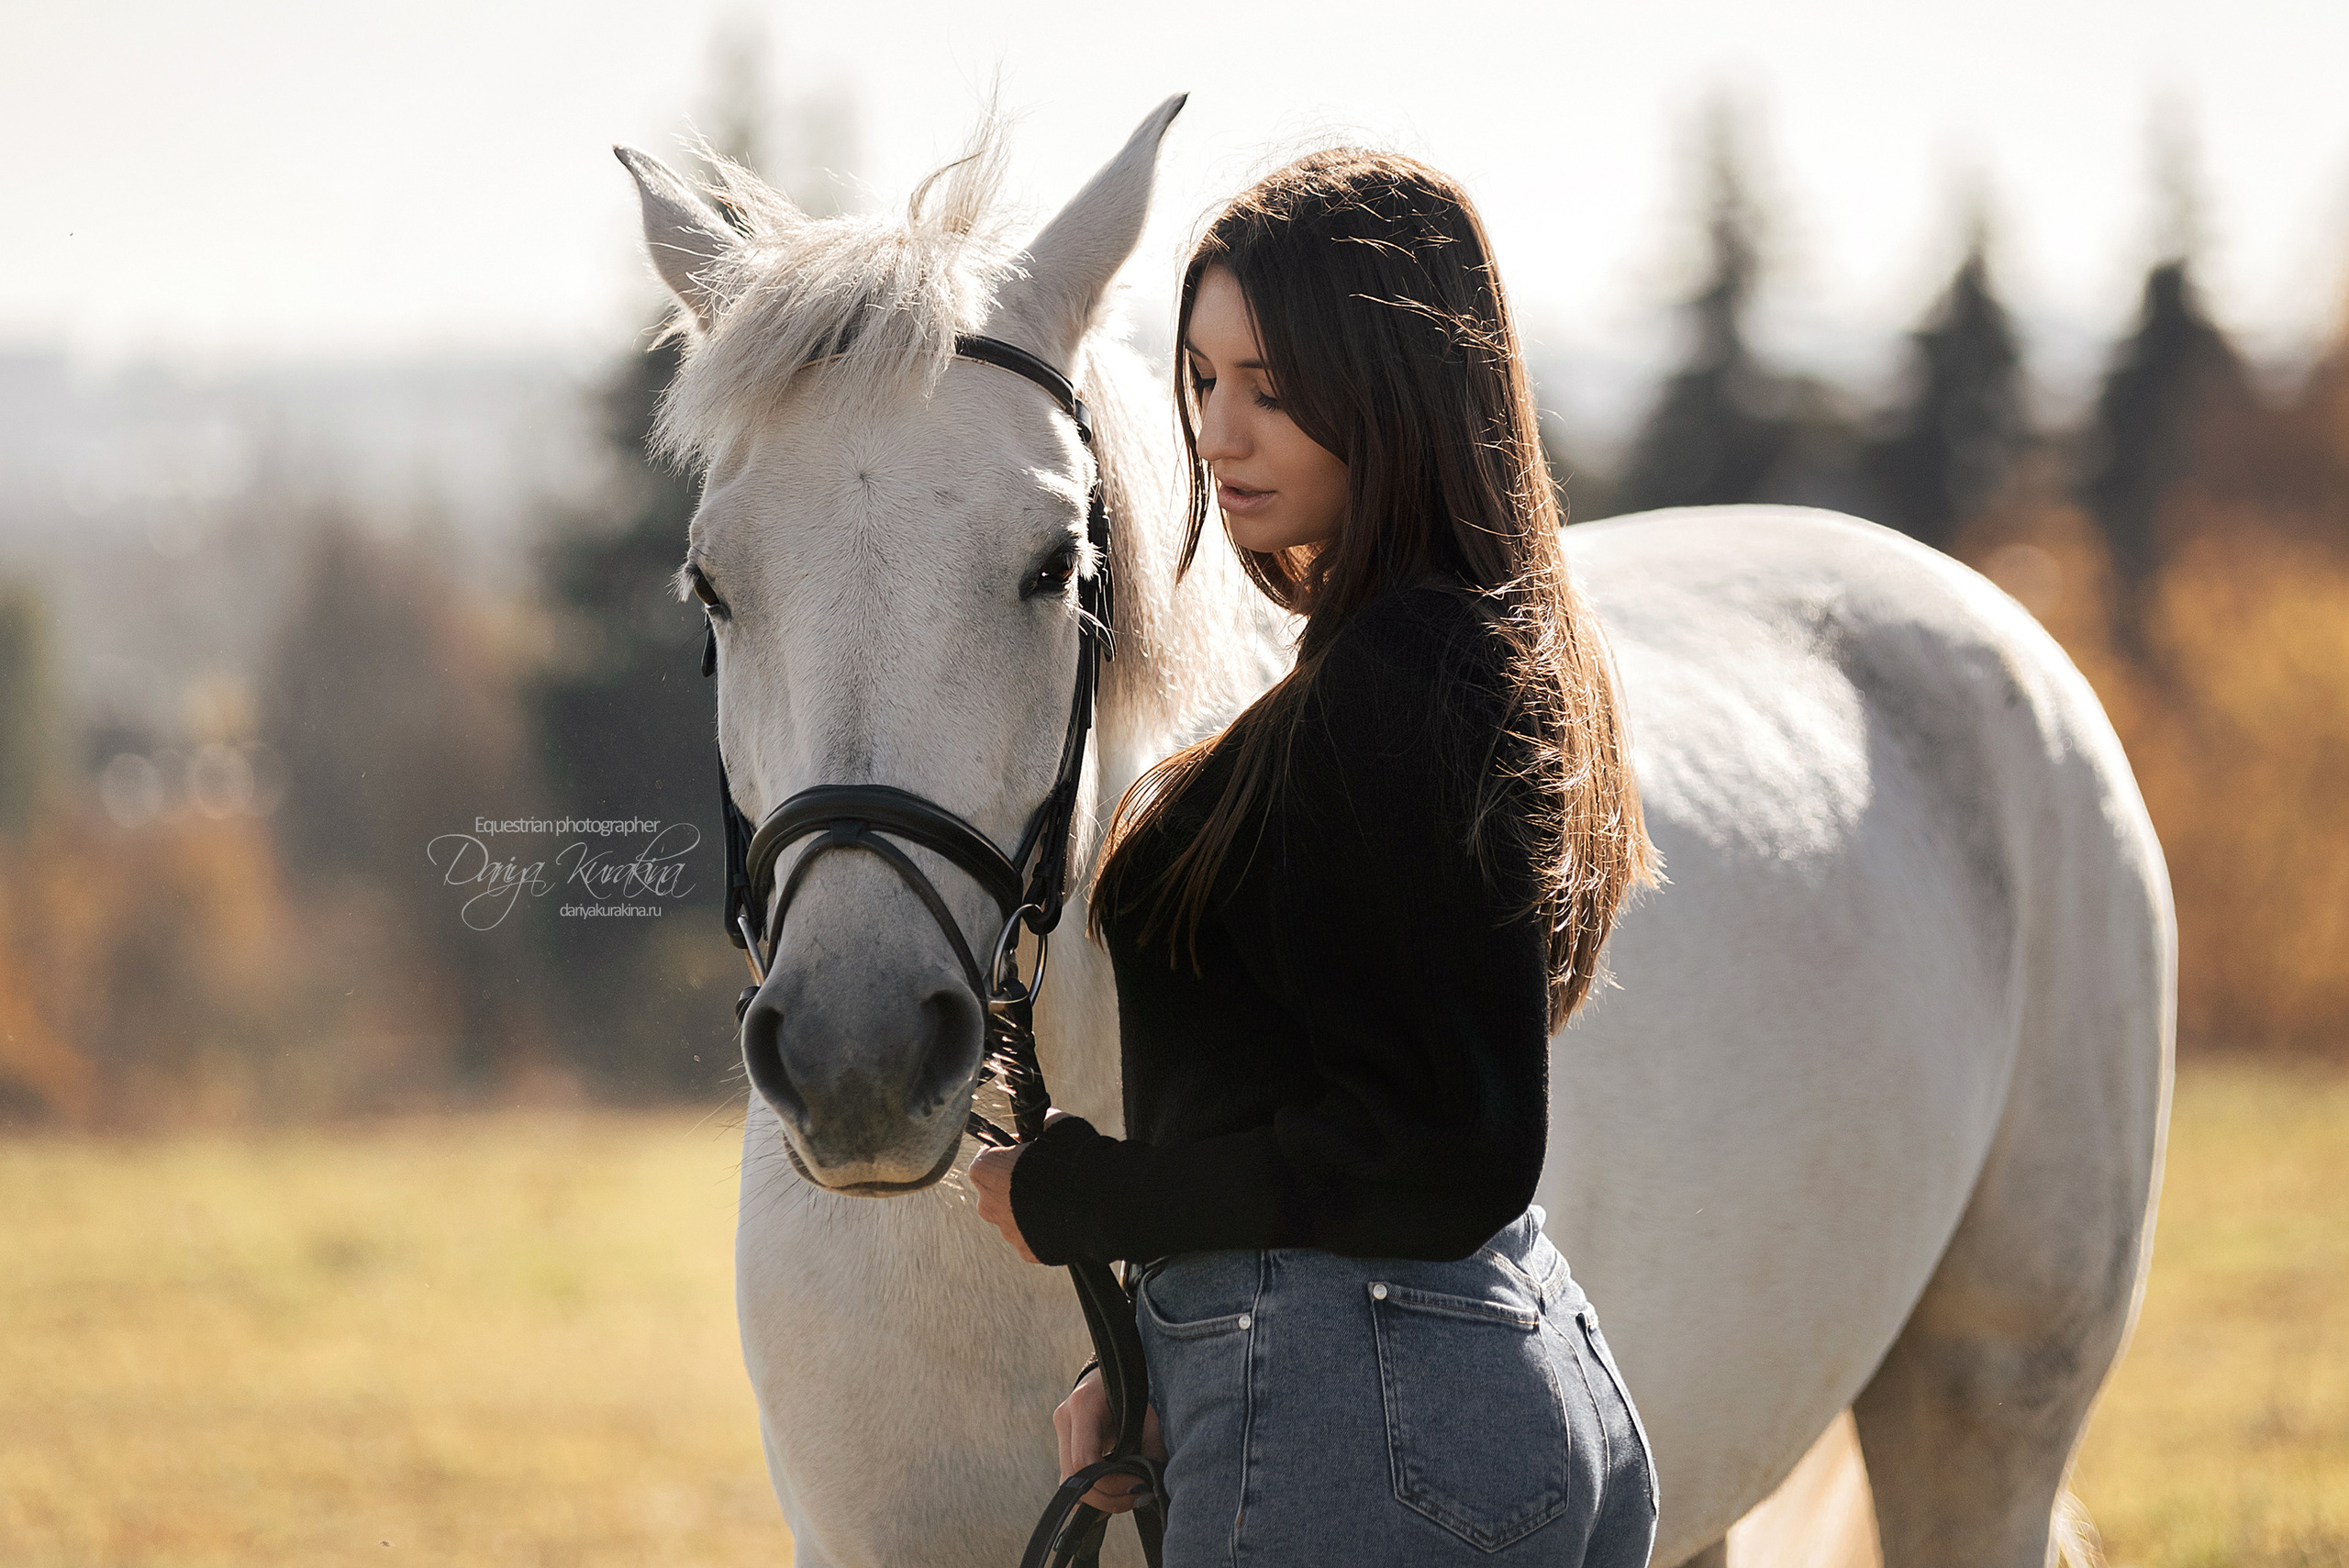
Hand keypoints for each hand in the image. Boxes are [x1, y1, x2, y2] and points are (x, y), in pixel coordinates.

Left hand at [968, 1108, 1073, 1264]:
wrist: (1099, 1206)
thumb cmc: (1075, 1161)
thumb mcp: (1061, 1127)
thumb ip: (1047, 1123)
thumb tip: (1048, 1121)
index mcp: (987, 1170)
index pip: (987, 1157)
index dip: (1008, 1151)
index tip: (1027, 1151)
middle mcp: (988, 1204)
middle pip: (997, 1190)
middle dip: (1016, 1183)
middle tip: (1045, 1175)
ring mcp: (1008, 1232)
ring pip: (1014, 1216)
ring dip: (1030, 1207)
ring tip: (1061, 1198)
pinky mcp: (1027, 1252)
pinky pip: (1032, 1236)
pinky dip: (1044, 1229)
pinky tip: (1065, 1217)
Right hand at [1055, 1366, 1167, 1513]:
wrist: (1109, 1375)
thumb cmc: (1132, 1393)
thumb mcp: (1147, 1416)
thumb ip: (1152, 1448)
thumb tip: (1155, 1486)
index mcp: (1085, 1405)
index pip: (1085, 1459)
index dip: (1110, 1483)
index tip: (1137, 1487)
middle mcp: (1065, 1418)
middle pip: (1075, 1477)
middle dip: (1105, 1498)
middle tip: (1136, 1498)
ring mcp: (1060, 1431)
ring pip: (1070, 1482)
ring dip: (1098, 1498)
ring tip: (1127, 1496)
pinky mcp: (1061, 1444)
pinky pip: (1070, 1478)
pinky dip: (1091, 1490)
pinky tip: (1112, 1490)